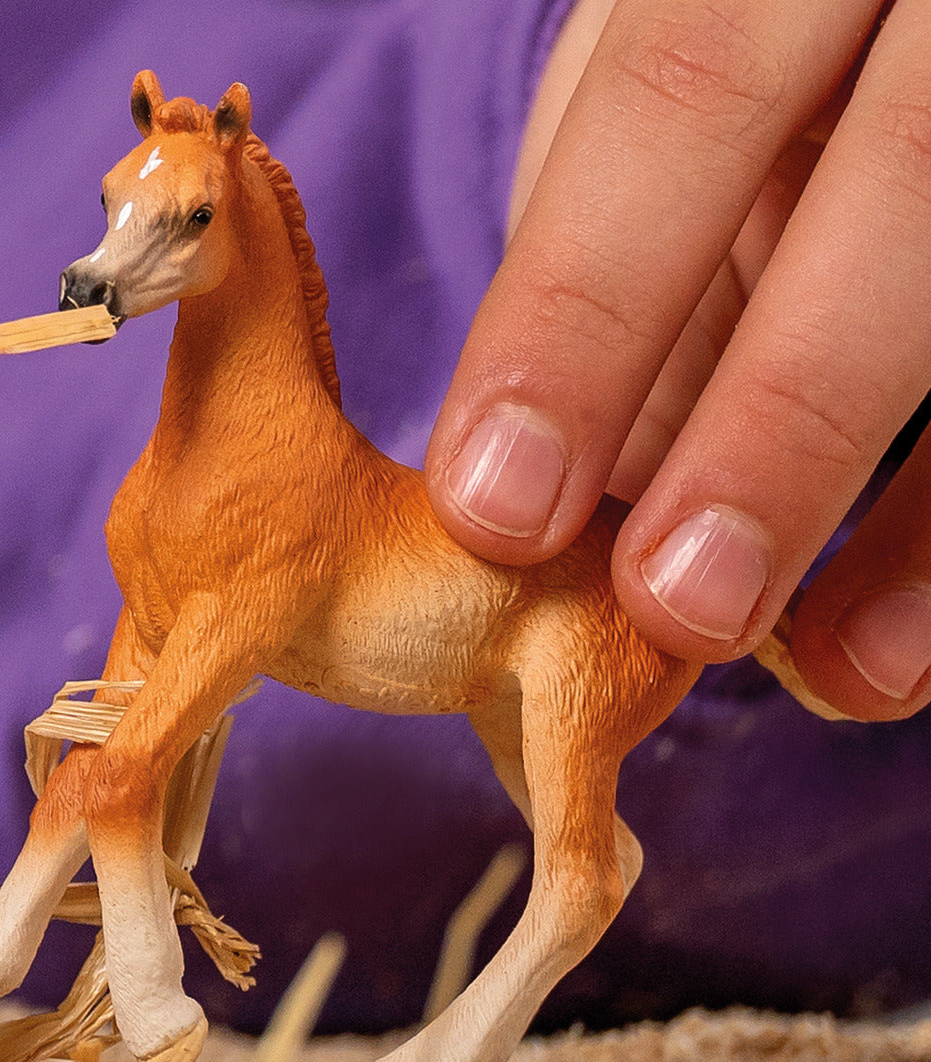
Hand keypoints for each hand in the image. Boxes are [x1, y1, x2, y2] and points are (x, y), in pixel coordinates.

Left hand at [425, 0, 930, 720]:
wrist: (885, 4)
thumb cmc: (766, 49)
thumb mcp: (677, 99)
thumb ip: (627, 257)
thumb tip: (569, 486)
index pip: (677, 97)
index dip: (584, 312)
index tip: (497, 507)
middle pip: (899, 182)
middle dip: (779, 420)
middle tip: (678, 608)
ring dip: (924, 517)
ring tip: (839, 672)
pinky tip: (899, 641)